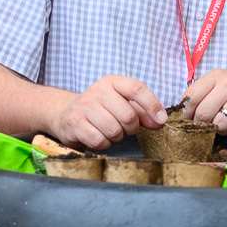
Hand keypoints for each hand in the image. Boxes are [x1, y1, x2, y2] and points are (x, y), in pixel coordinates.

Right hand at [45, 74, 165, 148]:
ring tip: (111, 132)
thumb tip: (160, 121)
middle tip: (125, 129)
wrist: (66, 114)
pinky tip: (99, 137)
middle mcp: (97, 91)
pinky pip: (100, 140)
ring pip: (114, 130)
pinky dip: (104, 144)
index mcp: (112, 82)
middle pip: (128, 115)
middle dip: (131, 128)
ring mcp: (84, 106)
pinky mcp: (75, 123)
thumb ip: (142, 112)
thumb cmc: (100, 109)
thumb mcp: (121, 104)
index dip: (152, 105)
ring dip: (117, 137)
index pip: (137, 88)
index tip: (161, 120)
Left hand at [180, 70, 226, 136]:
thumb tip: (185, 113)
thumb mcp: (223, 82)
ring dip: (222, 130)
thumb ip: (205, 93)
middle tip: (210, 125)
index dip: (186, 113)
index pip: (191, 96)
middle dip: (203, 125)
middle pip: (203, 113)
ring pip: (220, 125)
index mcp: (217, 76)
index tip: (190, 119)